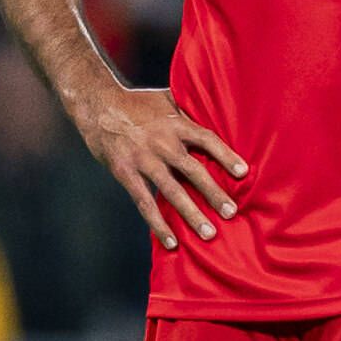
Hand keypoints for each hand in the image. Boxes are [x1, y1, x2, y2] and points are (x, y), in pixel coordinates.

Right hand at [75, 84, 243, 250]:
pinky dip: (158, 223)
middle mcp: (161, 142)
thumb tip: (219, 111)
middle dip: (213, 193)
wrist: (96, 104)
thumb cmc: (137, 102)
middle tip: (232, 213)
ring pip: (171, 190)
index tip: (244, 173)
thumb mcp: (166, 99)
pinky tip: (172, 241)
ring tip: (209, 233)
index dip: (225, 156)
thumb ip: (190, 110)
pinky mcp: (125, 173)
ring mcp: (143, 159)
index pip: (206, 140)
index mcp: (175, 123)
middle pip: (192, 170)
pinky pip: (144, 202)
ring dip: (191, 214)